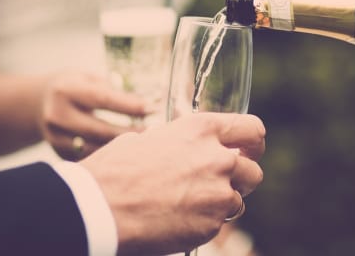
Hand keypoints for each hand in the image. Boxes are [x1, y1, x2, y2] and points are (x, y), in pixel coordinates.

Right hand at [38, 72, 148, 159]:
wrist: (36, 103)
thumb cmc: (73, 87)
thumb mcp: (88, 79)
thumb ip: (113, 90)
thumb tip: (147, 104)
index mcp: (66, 91)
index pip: (103, 100)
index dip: (130, 106)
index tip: (154, 109)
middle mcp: (57, 115)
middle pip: (101, 129)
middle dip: (132, 132)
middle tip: (157, 132)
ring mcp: (56, 137)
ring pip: (97, 148)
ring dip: (123, 148)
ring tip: (147, 145)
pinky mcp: (59, 153)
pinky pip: (90, 158)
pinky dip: (110, 157)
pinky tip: (129, 154)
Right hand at [80, 112, 265, 255]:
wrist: (100, 208)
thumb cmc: (115, 171)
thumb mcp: (148, 139)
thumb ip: (177, 140)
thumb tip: (178, 144)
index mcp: (201, 129)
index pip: (252, 129)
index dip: (253, 143)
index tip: (249, 151)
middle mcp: (217, 158)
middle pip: (253, 170)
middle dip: (239, 179)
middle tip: (218, 184)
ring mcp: (218, 193)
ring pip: (239, 200)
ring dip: (222, 203)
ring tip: (190, 205)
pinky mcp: (212, 224)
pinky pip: (218, 224)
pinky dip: (204, 223)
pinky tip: (178, 220)